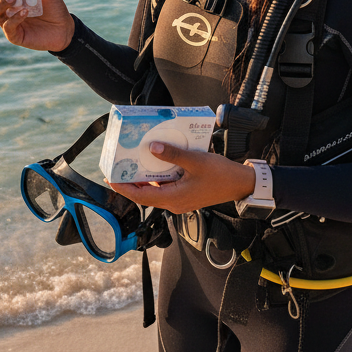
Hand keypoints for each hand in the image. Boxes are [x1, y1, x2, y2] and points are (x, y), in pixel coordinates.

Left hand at [110, 141, 255, 213]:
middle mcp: (174, 203)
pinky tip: (156, 163)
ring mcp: (180, 200)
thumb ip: (172, 155)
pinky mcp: (185, 195)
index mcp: (173, 199)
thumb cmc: (220, 174)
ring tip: (133, 163)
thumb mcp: (195, 161)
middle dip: (130, 182)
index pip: (141, 196)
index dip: (124, 188)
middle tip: (119, 167)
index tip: (111, 179)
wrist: (240, 184)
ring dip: (144, 179)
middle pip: (145, 194)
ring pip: (155, 191)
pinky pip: (166, 188)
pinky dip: (157, 178)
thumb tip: (152, 148)